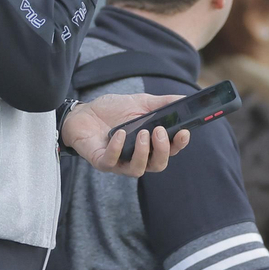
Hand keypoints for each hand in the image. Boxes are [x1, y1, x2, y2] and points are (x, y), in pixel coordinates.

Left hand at [60, 92, 190, 176]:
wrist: (84, 112)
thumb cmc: (113, 110)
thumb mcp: (140, 102)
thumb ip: (162, 103)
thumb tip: (184, 99)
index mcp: (150, 144)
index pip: (171, 150)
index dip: (179, 144)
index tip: (184, 132)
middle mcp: (137, 157)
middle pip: (158, 165)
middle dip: (163, 150)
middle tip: (159, 131)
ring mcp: (119, 162)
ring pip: (138, 170)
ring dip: (143, 152)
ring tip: (143, 133)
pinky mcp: (101, 162)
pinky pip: (112, 162)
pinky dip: (118, 148)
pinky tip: (120, 134)